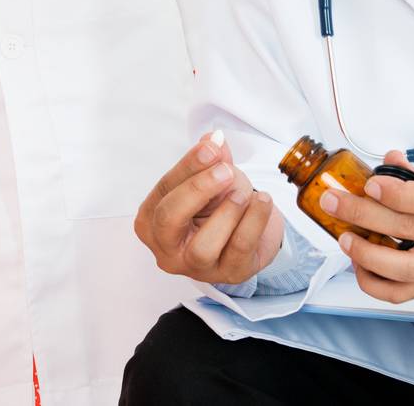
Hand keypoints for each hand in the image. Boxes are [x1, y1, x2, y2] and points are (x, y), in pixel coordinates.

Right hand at [134, 132, 284, 285]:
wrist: (252, 227)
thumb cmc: (220, 203)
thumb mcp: (211, 177)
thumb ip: (209, 160)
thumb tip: (213, 140)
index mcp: (151, 220)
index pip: (163, 190)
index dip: (188, 166)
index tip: (210, 147)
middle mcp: (167, 248)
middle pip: (169, 220)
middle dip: (197, 190)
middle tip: (224, 171)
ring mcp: (196, 267)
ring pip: (202, 246)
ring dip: (227, 213)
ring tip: (243, 192)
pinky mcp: (229, 275)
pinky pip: (239, 249)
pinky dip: (253, 221)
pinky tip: (262, 201)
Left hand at [322, 151, 413, 302]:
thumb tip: (389, 164)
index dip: (397, 193)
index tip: (370, 183)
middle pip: (408, 229)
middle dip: (362, 214)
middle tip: (333, 201)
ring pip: (405, 270)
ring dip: (366, 255)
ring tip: (344, 238)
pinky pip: (406, 292)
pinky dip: (377, 284)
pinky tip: (360, 265)